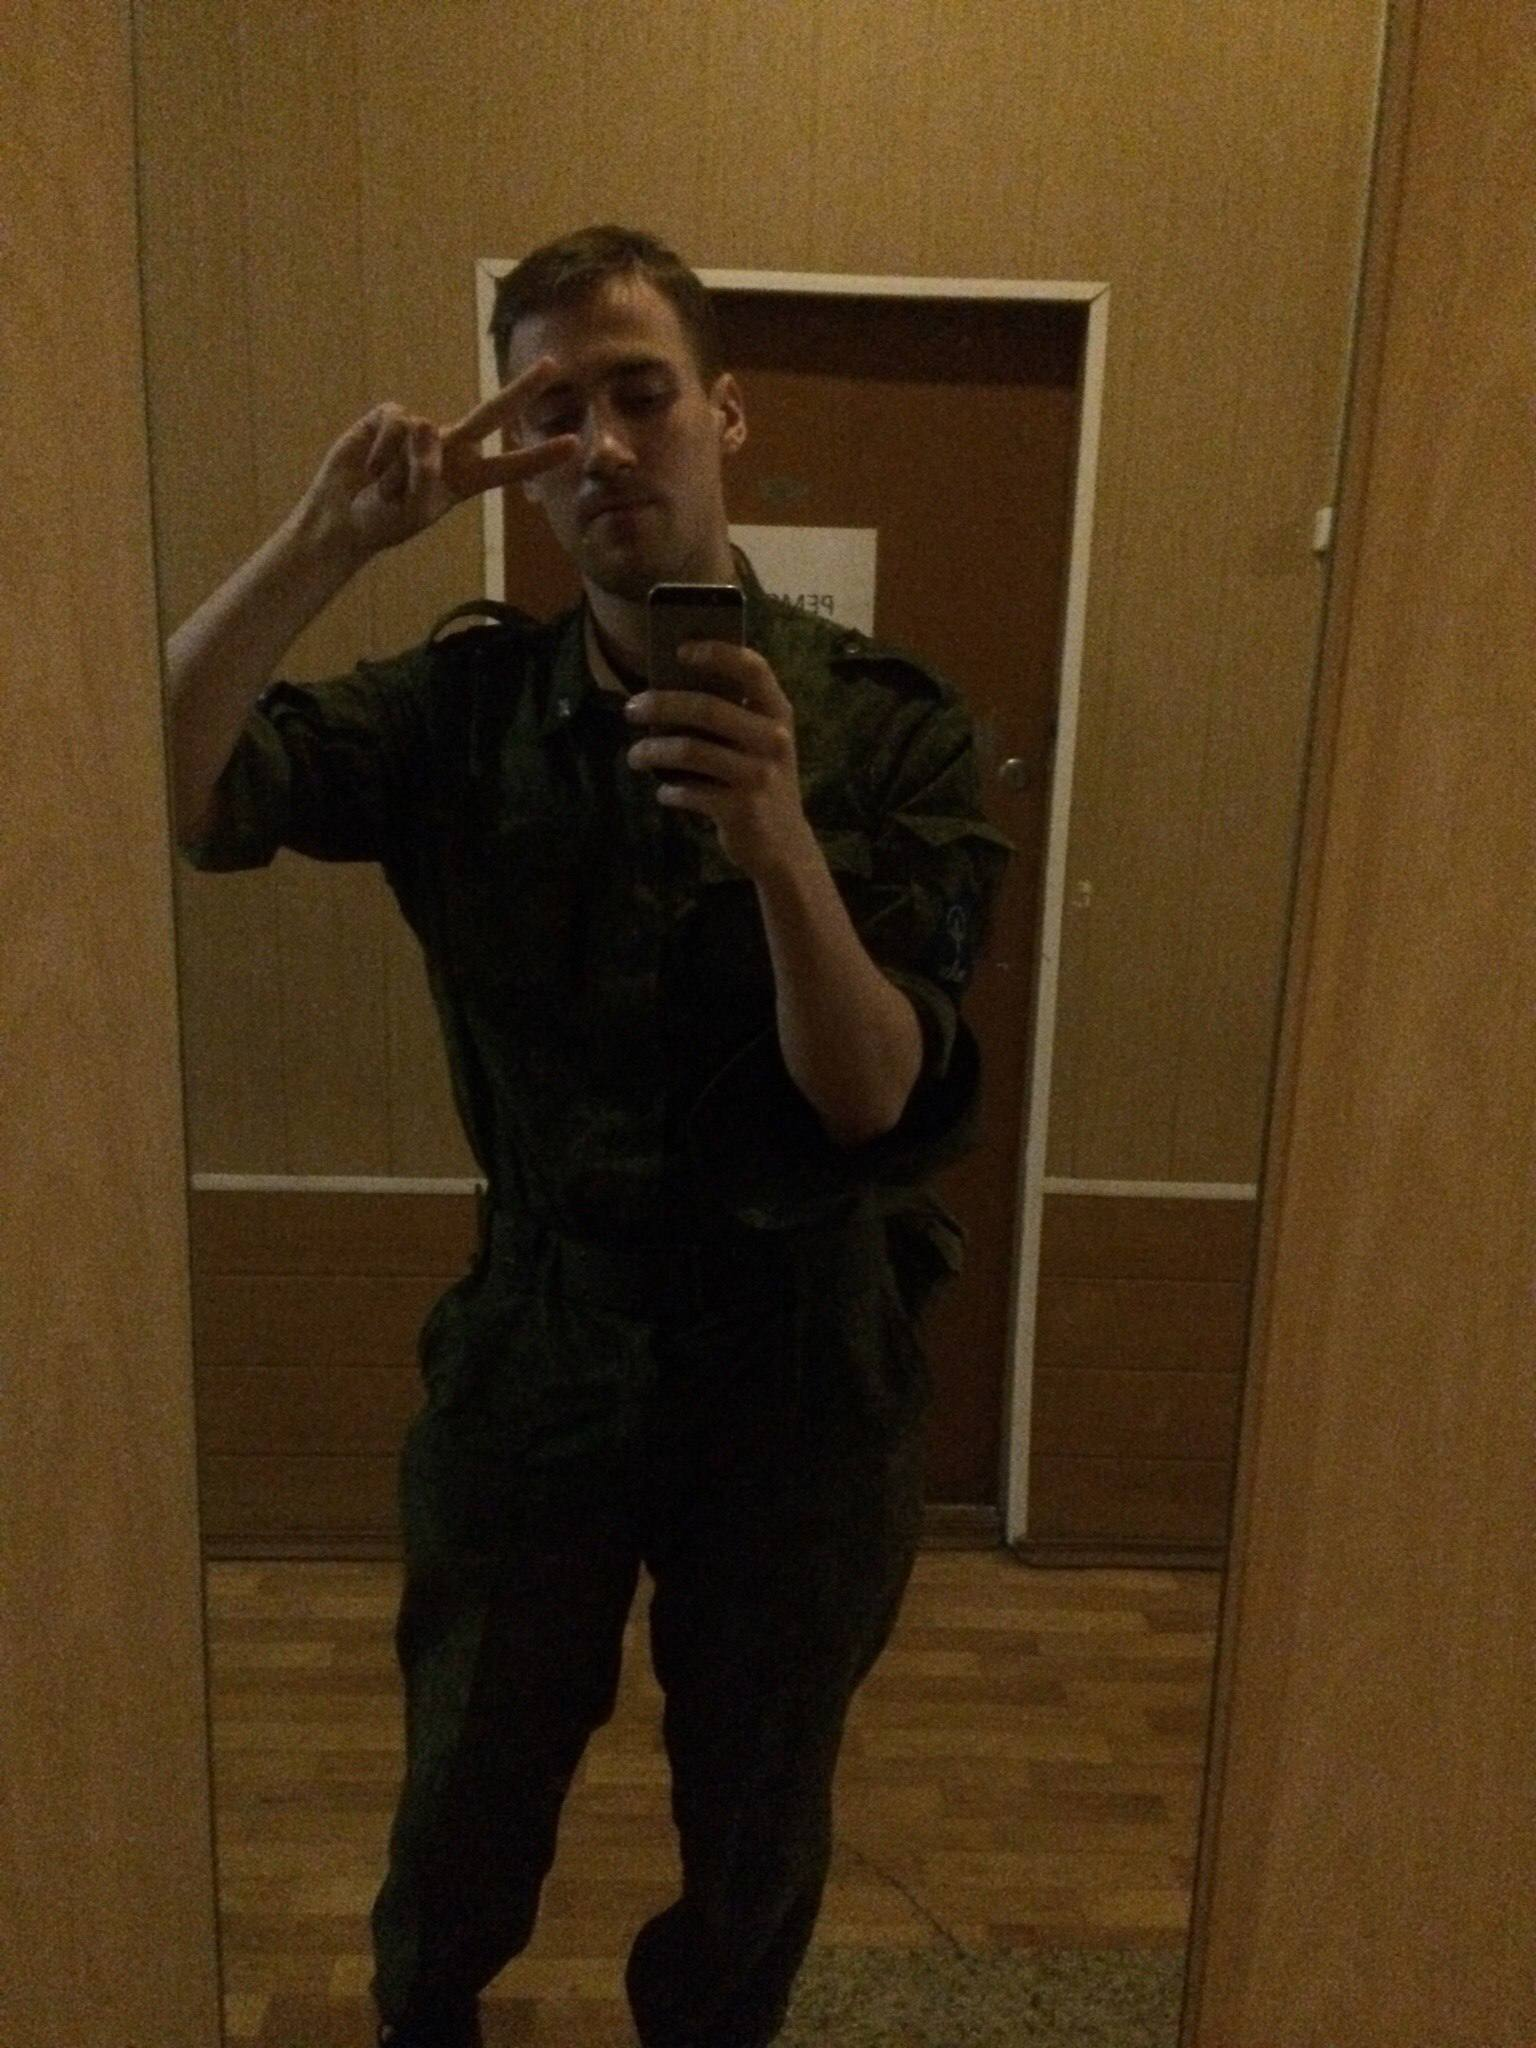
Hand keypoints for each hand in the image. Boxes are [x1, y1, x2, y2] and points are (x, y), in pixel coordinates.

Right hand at [298, 357, 578, 556]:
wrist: (342, 516)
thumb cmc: (384, 519)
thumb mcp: (414, 510)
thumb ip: (426, 472)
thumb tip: (424, 423)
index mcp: (465, 479)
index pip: (508, 467)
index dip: (539, 456)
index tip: (573, 444)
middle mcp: (449, 449)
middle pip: (491, 414)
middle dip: (522, 390)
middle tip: (554, 365)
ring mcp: (420, 430)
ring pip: (422, 436)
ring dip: (398, 470)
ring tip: (384, 488)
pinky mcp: (389, 417)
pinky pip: (394, 425)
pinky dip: (381, 452)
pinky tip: (370, 468)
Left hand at [623, 643, 819, 879]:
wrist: (785, 846)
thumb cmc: (762, 783)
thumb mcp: (761, 744)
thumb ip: (733, 716)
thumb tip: (670, 689)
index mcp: (778, 714)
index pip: (752, 668)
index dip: (716, 652)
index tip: (679, 650)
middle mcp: (773, 739)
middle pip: (706, 708)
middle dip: (660, 705)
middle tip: (631, 709)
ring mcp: (758, 775)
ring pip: (689, 750)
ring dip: (652, 751)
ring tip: (634, 756)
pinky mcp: (740, 808)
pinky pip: (689, 791)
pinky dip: (669, 792)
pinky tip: (664, 793)